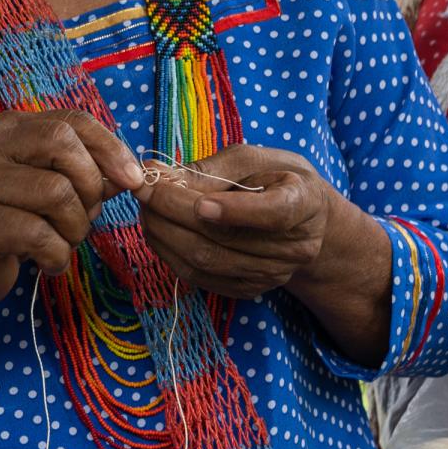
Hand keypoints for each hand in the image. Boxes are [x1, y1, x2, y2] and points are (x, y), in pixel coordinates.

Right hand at [0, 110, 144, 315]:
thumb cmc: (12, 224)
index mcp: (10, 128)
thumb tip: (128, 175)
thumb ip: (83, 173)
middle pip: (62, 144)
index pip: (71, 120)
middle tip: (87, 216)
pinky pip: (39, 234)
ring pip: (56, 193)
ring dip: (75, 228)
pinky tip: (46, 262)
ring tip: (62, 242)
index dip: (109, 147)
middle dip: (90, 186)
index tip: (133, 179)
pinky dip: (56, 255)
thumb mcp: (49, 188)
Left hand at [137, 145, 335, 299]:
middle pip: (226, 239)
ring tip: (146, 205)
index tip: (200, 202)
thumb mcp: (253, 159)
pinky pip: (198, 277)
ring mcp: (271, 274)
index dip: (235, 210)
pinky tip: (157, 228)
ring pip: (206, 261)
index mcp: (304, 203)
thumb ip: (210, 168)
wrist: (303, 220)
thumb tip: (157, 171)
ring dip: (164, 231)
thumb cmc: (275, 178)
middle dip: (173, 211)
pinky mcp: (247, 289)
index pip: (274, 213)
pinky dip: (169, 251)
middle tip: (143, 187)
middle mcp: (293, 247)